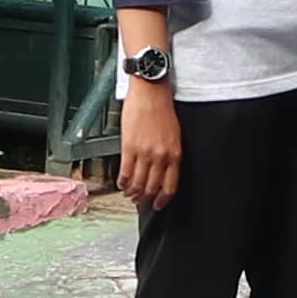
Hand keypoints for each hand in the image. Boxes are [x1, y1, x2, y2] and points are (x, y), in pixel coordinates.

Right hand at [117, 76, 182, 205]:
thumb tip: (162, 171)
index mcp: (175, 154)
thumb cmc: (163, 109)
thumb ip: (170, 154)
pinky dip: (122, 182)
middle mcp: (161, 156)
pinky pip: (125, 172)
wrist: (151, 92)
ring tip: (129, 194)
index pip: (170, 186)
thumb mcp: (175, 135)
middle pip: (152, 187)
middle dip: (146, 198)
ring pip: (138, 183)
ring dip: (133, 193)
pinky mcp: (129, 147)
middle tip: (140, 201)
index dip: (163, 199)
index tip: (158, 204)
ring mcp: (145, 153)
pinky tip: (121, 183)